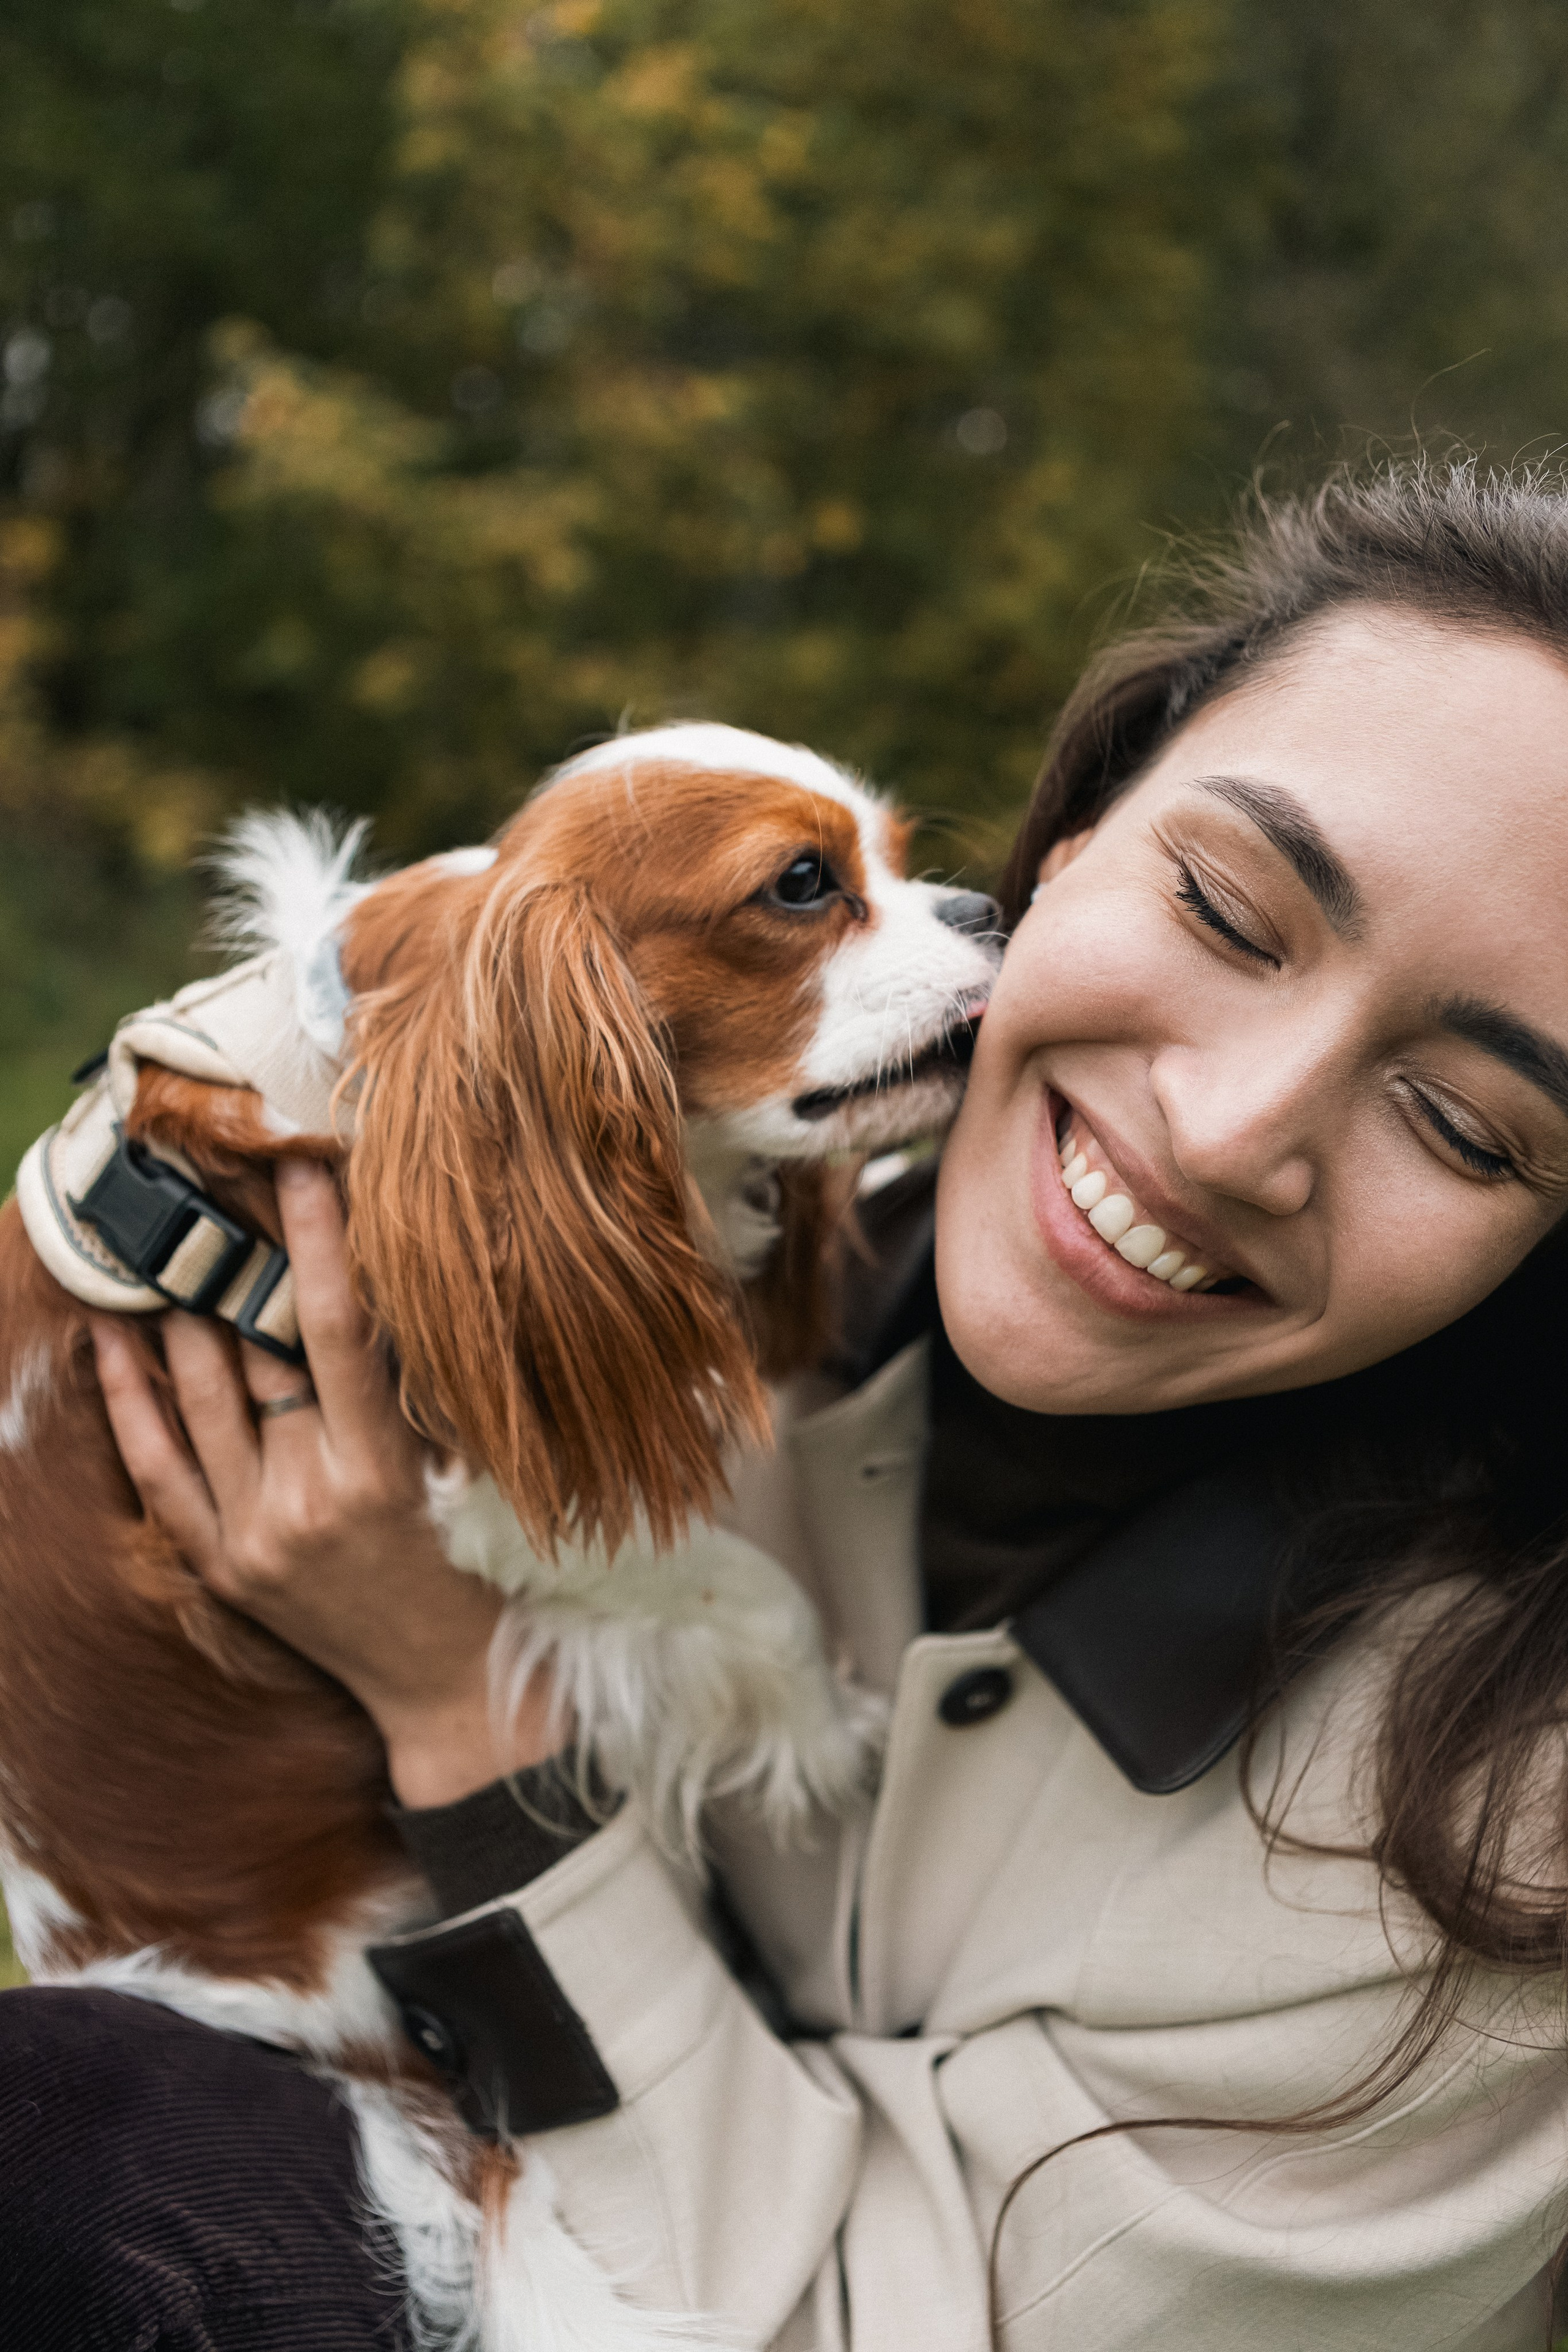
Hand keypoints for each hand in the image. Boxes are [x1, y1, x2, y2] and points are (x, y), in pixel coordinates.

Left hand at [91, 1158, 560, 1807]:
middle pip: (258, 1351)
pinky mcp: (221, 1565)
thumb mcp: (469, 1476)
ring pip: (201, 1395)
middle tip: (225, 1181)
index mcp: (382, 1476)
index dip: (316, 1245)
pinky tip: (113, 1335)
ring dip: (182, 1306)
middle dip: (243, 1257)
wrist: (448, 1691)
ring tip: (171, 1232)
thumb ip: (423, 1392)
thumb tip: (384, 1284)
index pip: (335, 1333)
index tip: (300, 1170)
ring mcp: (253, 1537)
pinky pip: (159, 1470)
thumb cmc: (483, 1574)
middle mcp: (306, 1503)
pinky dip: (131, 1398)